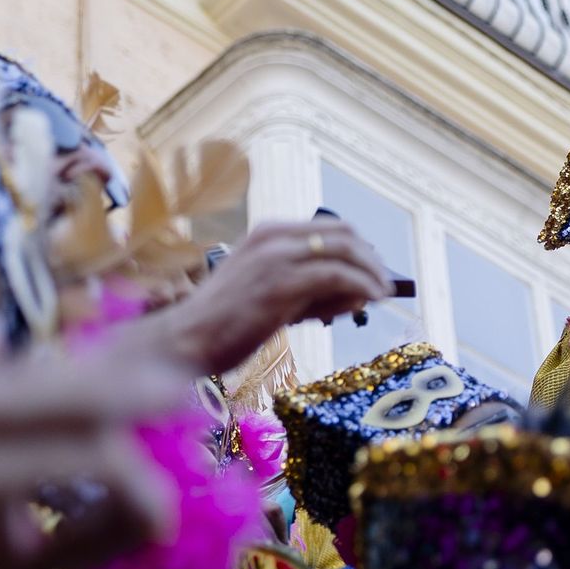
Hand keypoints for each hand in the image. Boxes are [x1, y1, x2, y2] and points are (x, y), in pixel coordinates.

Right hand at [0, 346, 187, 568]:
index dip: (101, 373)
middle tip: (180, 382)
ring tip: (166, 406)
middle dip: (106, 374)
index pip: (31, 388)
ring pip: (6, 413)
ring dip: (92, 403)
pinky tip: (129, 487)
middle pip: (23, 383)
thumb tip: (158, 510)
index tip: (172, 375)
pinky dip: (66, 470)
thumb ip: (85, 535)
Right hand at [141, 221, 389, 373]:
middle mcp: (273, 237)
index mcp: (268, 234)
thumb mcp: (272, 298)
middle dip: (371, 258)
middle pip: (343, 234)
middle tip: (384, 283)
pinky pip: (337, 276)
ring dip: (371, 272)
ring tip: (382, 294)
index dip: (360, 248)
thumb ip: (313, 295)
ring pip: (345, 251)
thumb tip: (358, 296)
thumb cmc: (223, 325)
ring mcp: (277, 258)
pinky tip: (369, 301)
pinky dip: (361, 285)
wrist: (185, 340)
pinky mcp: (281, 284)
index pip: (329, 228)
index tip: (374, 269)